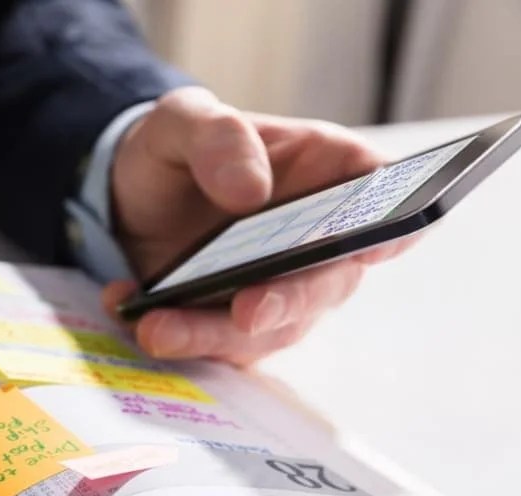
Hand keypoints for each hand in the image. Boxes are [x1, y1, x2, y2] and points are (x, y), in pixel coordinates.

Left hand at [101, 87, 410, 364]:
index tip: (373, 247)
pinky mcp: (233, 326)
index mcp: (329, 173)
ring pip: (267, 330)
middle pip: (327, 283)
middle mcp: (318, 241)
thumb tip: (252, 191)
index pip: (385, 200)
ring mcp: (279, 290)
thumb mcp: (183, 121)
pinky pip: (216, 348)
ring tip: (155, 325)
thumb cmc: (177, 150)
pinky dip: (174, 338)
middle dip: (286, 302)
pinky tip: (130, 313)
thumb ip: (219, 138)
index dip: (395, 228)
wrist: (125, 196)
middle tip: (247, 312)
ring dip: (211, 335)